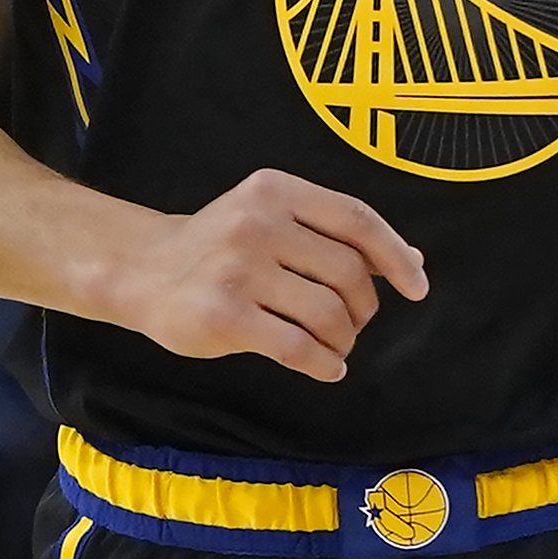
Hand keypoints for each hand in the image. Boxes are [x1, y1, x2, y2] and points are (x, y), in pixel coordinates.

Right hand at [101, 168, 427, 383]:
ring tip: (335, 347)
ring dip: (344, 340)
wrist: (141, 269)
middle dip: (364, 308)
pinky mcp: (223, 316)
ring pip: (327, 313)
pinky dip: (324, 364)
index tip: (416, 287)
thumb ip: (335, 236)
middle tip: (353, 324)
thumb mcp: (272, 220)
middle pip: (349, 272)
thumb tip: (412, 261)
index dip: (395, 256)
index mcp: (276, 191)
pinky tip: (325, 367)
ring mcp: (238, 270)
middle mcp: (257, 223)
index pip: (357, 219)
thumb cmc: (220, 248)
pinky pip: (298, 348)